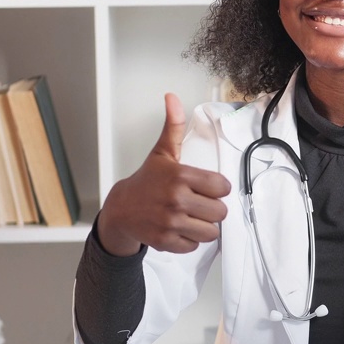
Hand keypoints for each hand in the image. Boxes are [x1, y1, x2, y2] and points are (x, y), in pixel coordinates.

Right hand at [96, 93, 230, 254]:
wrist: (120, 209)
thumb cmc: (146, 181)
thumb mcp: (162, 153)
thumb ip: (173, 127)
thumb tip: (172, 97)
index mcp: (180, 176)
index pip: (222, 187)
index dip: (217, 188)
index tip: (206, 187)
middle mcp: (176, 200)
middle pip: (220, 212)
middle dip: (212, 209)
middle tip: (198, 204)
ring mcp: (171, 222)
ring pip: (211, 232)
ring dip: (204, 226)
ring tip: (191, 217)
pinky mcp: (166, 241)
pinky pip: (195, 245)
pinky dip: (190, 240)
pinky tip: (180, 228)